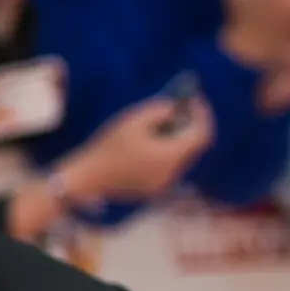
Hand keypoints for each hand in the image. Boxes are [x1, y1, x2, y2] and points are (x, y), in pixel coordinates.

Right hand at [53, 88, 213, 206]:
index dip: (203, 115)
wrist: (85, 179)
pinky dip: (166, 152)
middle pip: (192, 146)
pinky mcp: (152, 190)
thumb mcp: (133, 120)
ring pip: (180, 157)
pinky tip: (153, 141)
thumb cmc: (107, 147)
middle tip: (184, 108)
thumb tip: (176, 109)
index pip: (202, 135)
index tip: (195, 100)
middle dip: (190, 125)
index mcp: (169, 157)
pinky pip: (168, 168)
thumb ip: (160, 110)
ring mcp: (162, 184)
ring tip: (166, 122)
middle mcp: (171, 173)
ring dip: (178, 139)